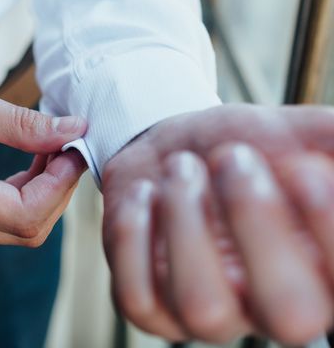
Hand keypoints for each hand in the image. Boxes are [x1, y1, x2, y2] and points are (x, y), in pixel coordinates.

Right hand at [0, 48, 87, 245]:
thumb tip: (73, 130)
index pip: (24, 216)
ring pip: (7, 227)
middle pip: (22, 231)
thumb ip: (23, 124)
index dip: (60, 187)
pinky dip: (15, 195)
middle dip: (55, 193)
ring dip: (38, 194)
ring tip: (48, 151)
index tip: (73, 149)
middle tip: (66, 149)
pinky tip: (25, 163)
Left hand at [102, 103, 333, 343]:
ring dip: (185, 219)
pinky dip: (133, 235)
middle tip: (232, 156)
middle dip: (257, 222)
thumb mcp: (294, 134)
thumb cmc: (242, 146)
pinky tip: (144, 193)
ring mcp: (208, 314)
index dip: (329, 228)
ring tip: (181, 166)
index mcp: (320, 270)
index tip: (301, 166)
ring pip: (202, 305)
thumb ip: (327, 141)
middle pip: (288, 314)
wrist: (174, 148)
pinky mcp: (152, 308)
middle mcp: (271, 306)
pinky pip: (136, 298)